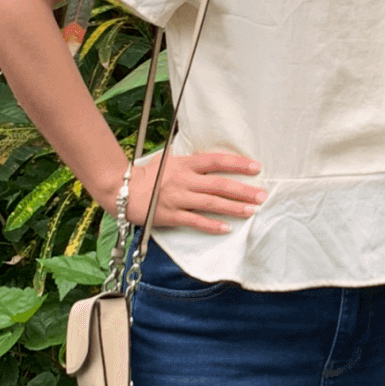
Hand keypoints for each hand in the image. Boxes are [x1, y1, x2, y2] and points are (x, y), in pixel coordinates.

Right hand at [126, 152, 266, 233]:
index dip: (237, 163)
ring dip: (233, 207)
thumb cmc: (147, 174)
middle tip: (262, 195)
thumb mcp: (168, 159)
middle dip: (243, 190)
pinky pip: (195, 221)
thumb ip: (188, 160)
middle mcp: (184, 180)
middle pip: (219, 184)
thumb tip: (206, 158)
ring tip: (252, 210)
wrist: (122, 190)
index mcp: (185, 164)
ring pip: (211, 203)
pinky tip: (226, 228)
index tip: (256, 167)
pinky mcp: (171, 216)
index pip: (216, 161)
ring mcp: (178, 198)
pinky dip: (211, 225)